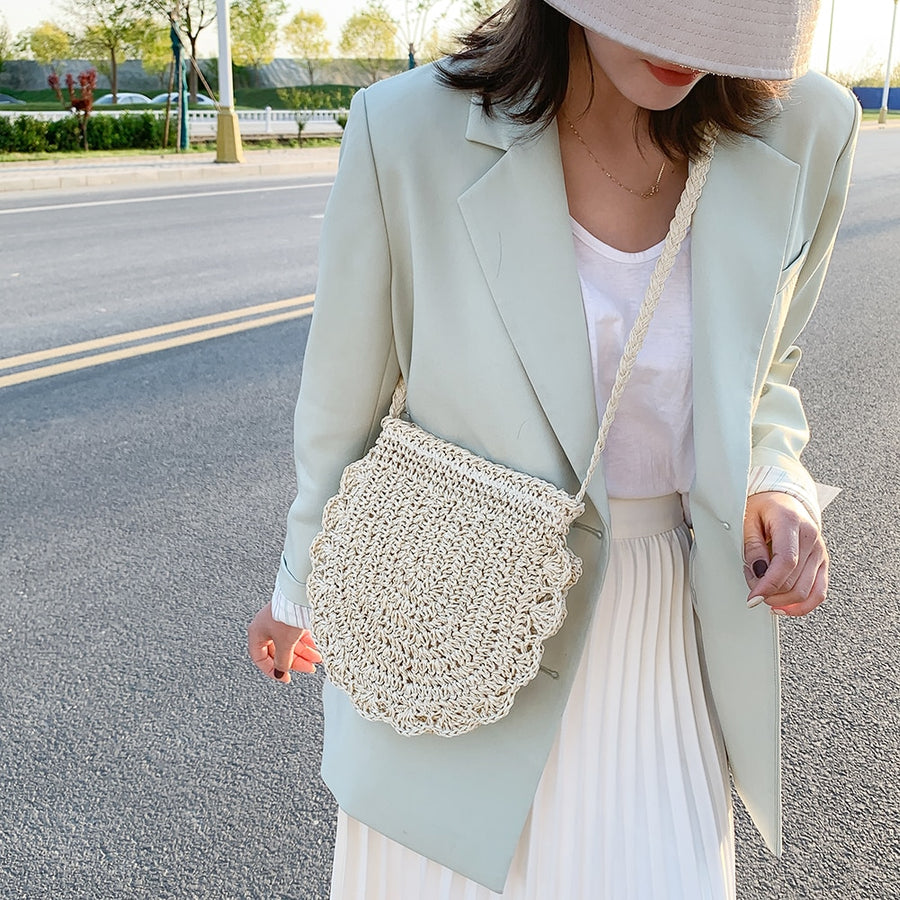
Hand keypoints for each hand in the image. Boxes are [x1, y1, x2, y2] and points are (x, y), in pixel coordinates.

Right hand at [247, 602, 321, 682]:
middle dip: (296, 661)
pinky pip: (297, 634)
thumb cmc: (286, 614)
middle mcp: (266, 627)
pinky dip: (307, 642)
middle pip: (279, 651)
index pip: (260, 658)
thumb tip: (281, 673)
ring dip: (305, 653)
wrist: (298, 594)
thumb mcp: (285, 643)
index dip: (272, 670)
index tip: (285, 677)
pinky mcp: (290, 616)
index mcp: (257, 633)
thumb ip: (283, 661)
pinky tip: (317, 648)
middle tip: (309, 668)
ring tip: (318, 658)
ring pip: (291, 643)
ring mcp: (279, 621)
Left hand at [743, 492, 828, 616]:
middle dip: (770, 592)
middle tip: (752, 585)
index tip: (753, 597)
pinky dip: (802, 606)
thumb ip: (752, 547)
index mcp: (791, 523)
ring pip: (806, 591)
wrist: (783, 500)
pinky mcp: (823, 563)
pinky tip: (784, 607)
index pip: (786, 561)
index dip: (769, 584)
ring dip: (782, 601)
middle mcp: (811, 538)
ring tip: (764, 592)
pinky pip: (819, 593)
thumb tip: (757, 573)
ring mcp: (820, 552)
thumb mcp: (748, 520)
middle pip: (795, 581)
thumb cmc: (764, 508)